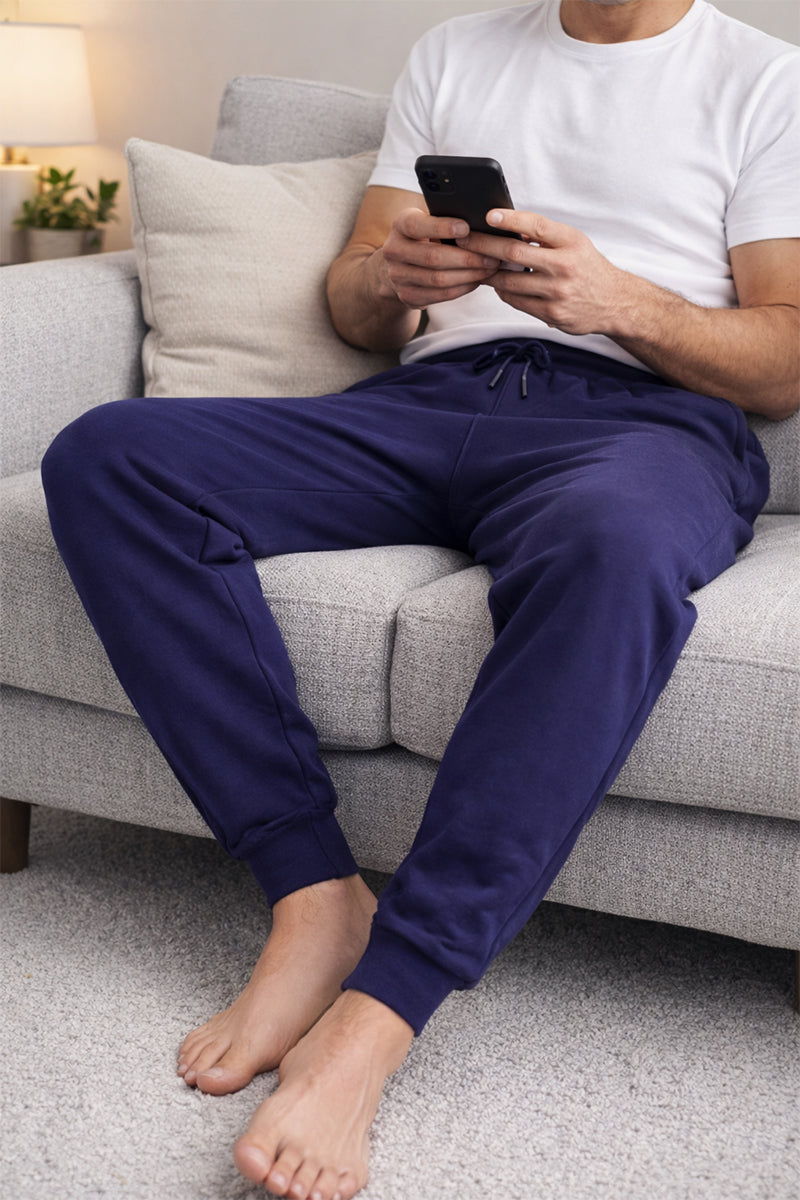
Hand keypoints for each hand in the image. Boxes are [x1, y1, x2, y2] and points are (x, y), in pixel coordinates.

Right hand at [380, 207, 501, 309]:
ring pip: (438, 280)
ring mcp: (398, 276)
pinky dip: (461, 288)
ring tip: (489, 269)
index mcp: (400, 225)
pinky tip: (476, 281)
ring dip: (468, 275)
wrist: (400, 264)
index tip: (467, 228)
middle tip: (491, 256)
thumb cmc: (425, 235)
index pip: (418, 226)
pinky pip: (440, 295)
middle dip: (466, 258)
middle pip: (433, 257)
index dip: (443, 228)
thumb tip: (480, 217)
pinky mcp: (407, 296)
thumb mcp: (428, 220)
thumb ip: (446, 217)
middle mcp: (393, 251)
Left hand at [458, 209, 637, 336]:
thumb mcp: (574, 243)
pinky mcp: (551, 314)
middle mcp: (565, 266)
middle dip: (485, 246)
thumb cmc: (588, 268)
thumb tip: (507, 226)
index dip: (511, 219)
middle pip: (515, 254)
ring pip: (509, 282)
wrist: (614, 302)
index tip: (489, 215)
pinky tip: (499, 285)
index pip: (537, 226)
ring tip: (477, 264)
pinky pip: (516, 301)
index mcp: (571, 242)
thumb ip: (545, 236)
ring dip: (489, 273)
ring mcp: (557, 292)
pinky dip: (503, 292)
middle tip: (465, 241)